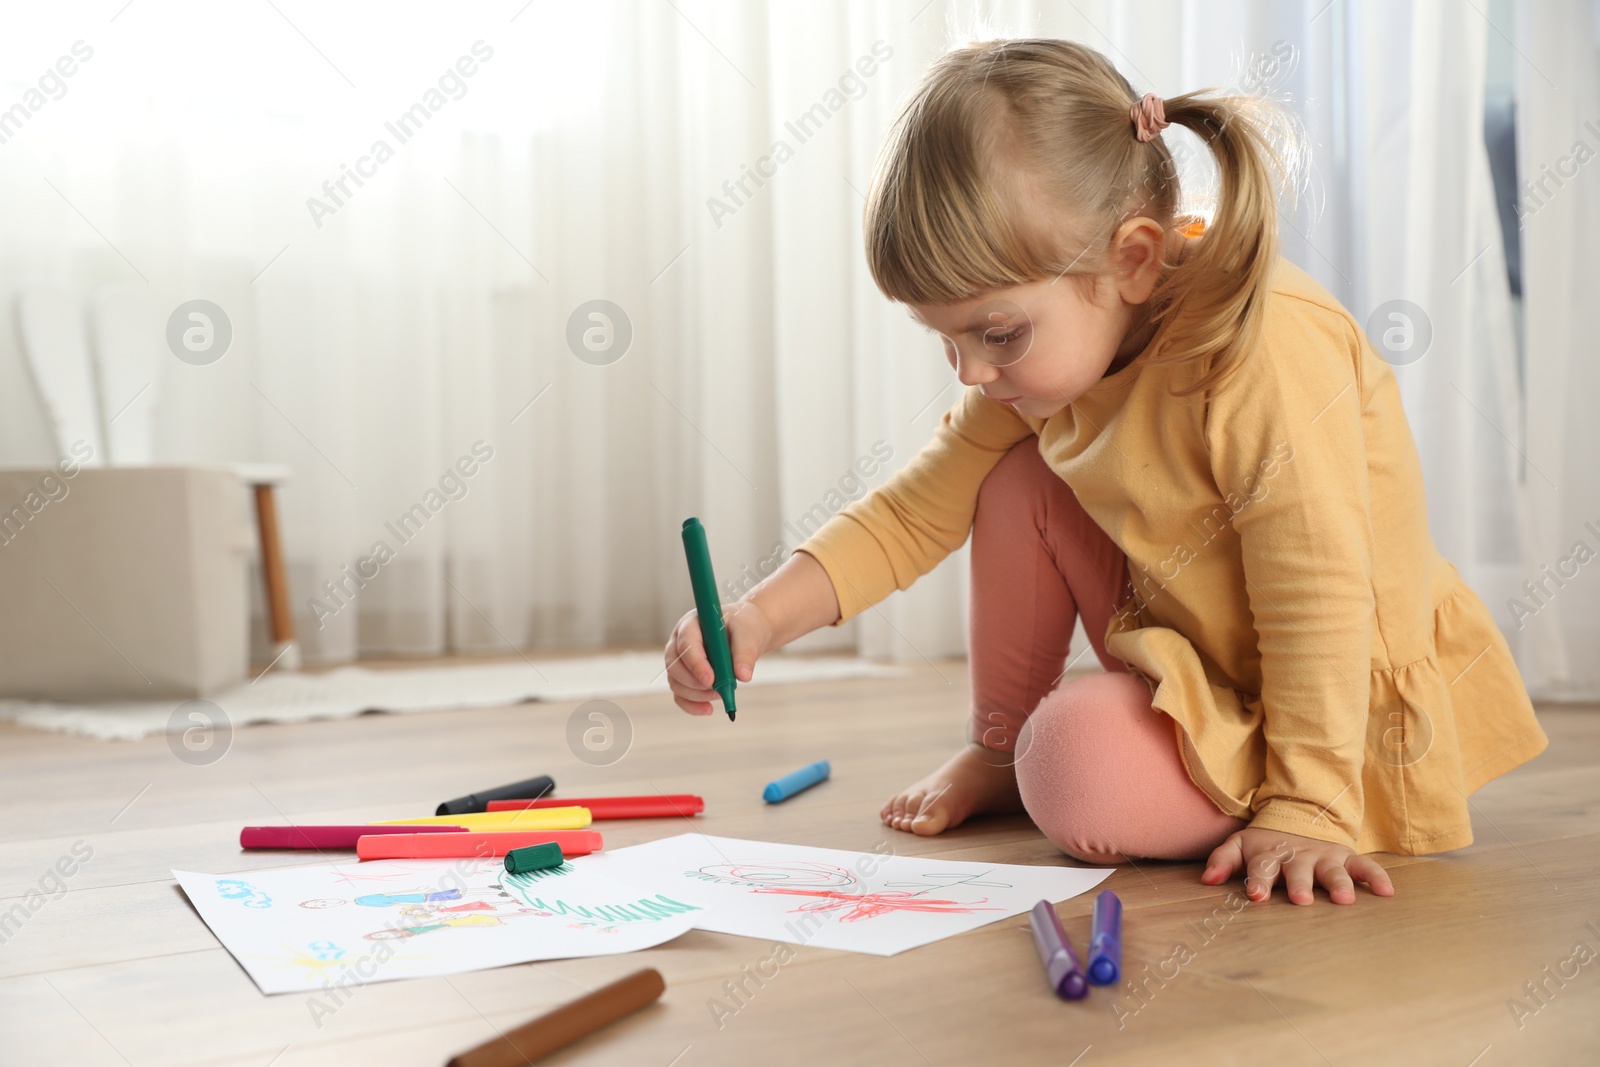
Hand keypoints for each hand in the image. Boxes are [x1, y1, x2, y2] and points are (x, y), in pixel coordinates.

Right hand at [663, 598, 772, 715]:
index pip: (686, 644)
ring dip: (697, 695)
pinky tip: (708, 710)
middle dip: (694, 683)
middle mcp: (679, 641)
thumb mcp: (749, 633)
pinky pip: (680, 695)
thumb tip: (743, 676)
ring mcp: (679, 660)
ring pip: (676, 682)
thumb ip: (745, 652)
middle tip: (718, 690)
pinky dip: (692, 706)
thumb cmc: (745, 627)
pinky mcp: (684, 676)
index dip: (696, 664)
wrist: (746, 633)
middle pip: (674, 665)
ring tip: (722, 694)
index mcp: (691, 624)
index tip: (711, 680)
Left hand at [1200, 826, 1394, 904]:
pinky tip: (1387, 892)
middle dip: (1300, 884)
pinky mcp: (1345, 857)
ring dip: (1338, 883)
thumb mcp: (1240, 845)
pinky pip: (1364, 866)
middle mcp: (1298, 856)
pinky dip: (1376, 877)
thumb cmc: (1266, 844)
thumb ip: (1222, 860)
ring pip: (1332, 871)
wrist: (1297, 817)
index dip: (1258, 881)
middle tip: (1301, 899)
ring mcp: (1323, 857)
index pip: (1262, 868)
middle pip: (1298, 871)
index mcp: (1270, 855)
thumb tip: (1207, 881)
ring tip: (1345, 899)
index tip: (1256, 896)